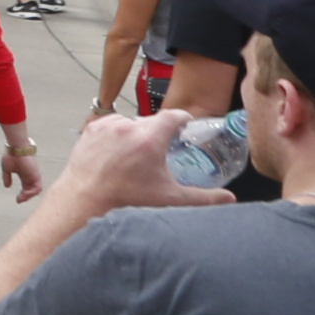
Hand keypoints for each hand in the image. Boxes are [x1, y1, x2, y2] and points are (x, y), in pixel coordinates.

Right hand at [0, 137, 44, 201]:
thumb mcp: (7, 169)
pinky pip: (37, 188)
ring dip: (29, 196)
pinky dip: (32, 193)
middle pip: (31, 190)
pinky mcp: (36, 175)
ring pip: (36, 190)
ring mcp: (34, 175)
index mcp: (25, 175)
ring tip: (21, 198)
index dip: (22, 195)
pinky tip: (24, 194)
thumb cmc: (11, 155)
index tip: (17, 199)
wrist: (16, 148)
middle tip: (18, 200)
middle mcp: (31, 176)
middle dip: (25, 197)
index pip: (26, 188)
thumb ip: (7, 178)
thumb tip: (7, 186)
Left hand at [56, 106, 231, 205]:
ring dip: (136, 134)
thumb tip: (229, 198)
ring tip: (136, 156)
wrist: (85, 198)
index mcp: (150, 138)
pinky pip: (111, 125)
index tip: (186, 124)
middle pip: (152, 121)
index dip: (182, 118)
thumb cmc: (127, 199)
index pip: (174, 116)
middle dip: (159, 133)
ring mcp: (108, 126)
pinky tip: (118, 153)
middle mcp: (128, 127)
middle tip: (161, 150)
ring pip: (130, 123)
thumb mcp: (170, 197)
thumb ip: (203, 197)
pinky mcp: (92, 129)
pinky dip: (117, 135)